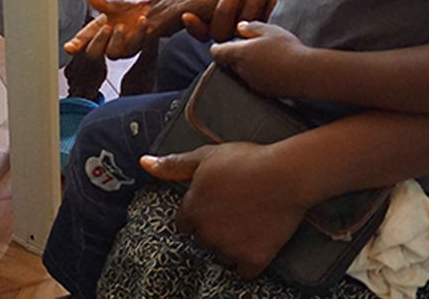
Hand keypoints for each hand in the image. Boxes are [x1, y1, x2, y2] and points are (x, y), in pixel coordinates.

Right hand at [64, 0, 167, 60]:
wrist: (153, 10)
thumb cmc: (129, 9)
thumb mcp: (113, 3)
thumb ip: (100, 1)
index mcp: (97, 32)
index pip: (83, 40)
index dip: (74, 44)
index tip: (69, 47)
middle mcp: (107, 42)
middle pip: (94, 53)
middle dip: (97, 41)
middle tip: (105, 27)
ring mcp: (122, 47)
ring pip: (113, 53)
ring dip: (116, 40)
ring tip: (121, 26)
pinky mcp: (137, 47)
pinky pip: (136, 44)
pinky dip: (139, 31)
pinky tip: (141, 20)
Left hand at [140, 141, 307, 276]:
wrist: (284, 175)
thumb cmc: (246, 161)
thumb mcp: (206, 156)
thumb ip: (174, 164)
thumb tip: (144, 163)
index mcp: (192, 208)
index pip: (183, 224)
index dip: (196, 215)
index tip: (211, 208)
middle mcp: (206, 232)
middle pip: (202, 241)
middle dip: (213, 230)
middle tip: (232, 214)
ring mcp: (229, 248)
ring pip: (221, 257)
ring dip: (230, 247)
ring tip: (246, 227)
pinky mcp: (253, 259)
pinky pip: (244, 272)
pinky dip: (249, 263)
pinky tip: (255, 247)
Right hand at [177, 0, 278, 42]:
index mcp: (213, 15)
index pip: (200, 30)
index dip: (193, 26)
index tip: (187, 15)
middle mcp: (229, 27)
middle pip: (221, 31)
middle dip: (224, 10)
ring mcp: (248, 30)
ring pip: (244, 28)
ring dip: (250, 7)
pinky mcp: (267, 27)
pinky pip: (266, 24)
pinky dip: (268, 10)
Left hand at [209, 22, 312, 97]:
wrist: (306, 74)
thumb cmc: (287, 48)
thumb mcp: (269, 30)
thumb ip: (252, 27)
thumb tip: (240, 27)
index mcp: (239, 54)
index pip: (217, 53)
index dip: (217, 48)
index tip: (220, 45)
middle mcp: (242, 71)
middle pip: (229, 64)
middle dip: (234, 56)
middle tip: (247, 47)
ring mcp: (252, 84)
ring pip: (242, 73)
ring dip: (248, 66)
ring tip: (265, 56)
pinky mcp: (264, 92)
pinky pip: (256, 82)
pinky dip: (260, 75)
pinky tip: (274, 68)